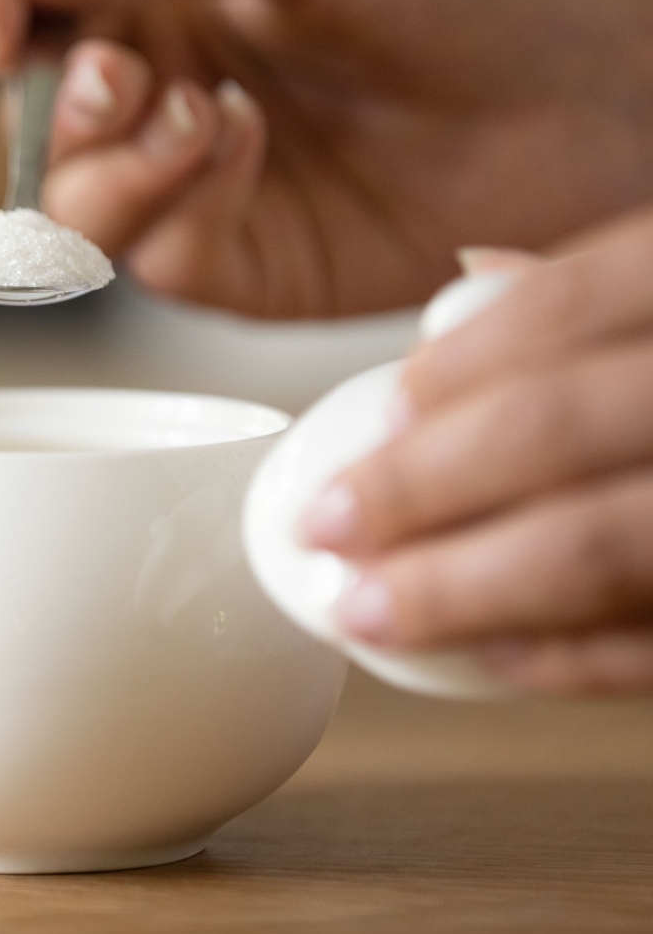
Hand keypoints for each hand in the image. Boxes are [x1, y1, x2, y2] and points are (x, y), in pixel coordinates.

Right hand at [0, 0, 652, 317]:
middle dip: (60, 108)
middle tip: (121, 75)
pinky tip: (247, 147)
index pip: (32, 25)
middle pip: (36, 132)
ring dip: (116, 164)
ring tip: (204, 111)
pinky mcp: (241, 270)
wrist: (580, 96)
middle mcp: (162, 105)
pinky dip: (188, 201)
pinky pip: (161, 256)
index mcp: (162, 8)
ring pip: (78, 211)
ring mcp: (196, 196)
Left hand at [303, 211, 652, 693]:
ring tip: (364, 609)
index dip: (470, 357)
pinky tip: (487, 656)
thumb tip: (467, 275)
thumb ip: (608, 291)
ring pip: (606, 544)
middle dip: (424, 482)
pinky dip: (573, 657)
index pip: (585, 294)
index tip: (383, 407)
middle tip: (324, 524)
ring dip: (466, 587)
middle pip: (565, 425)